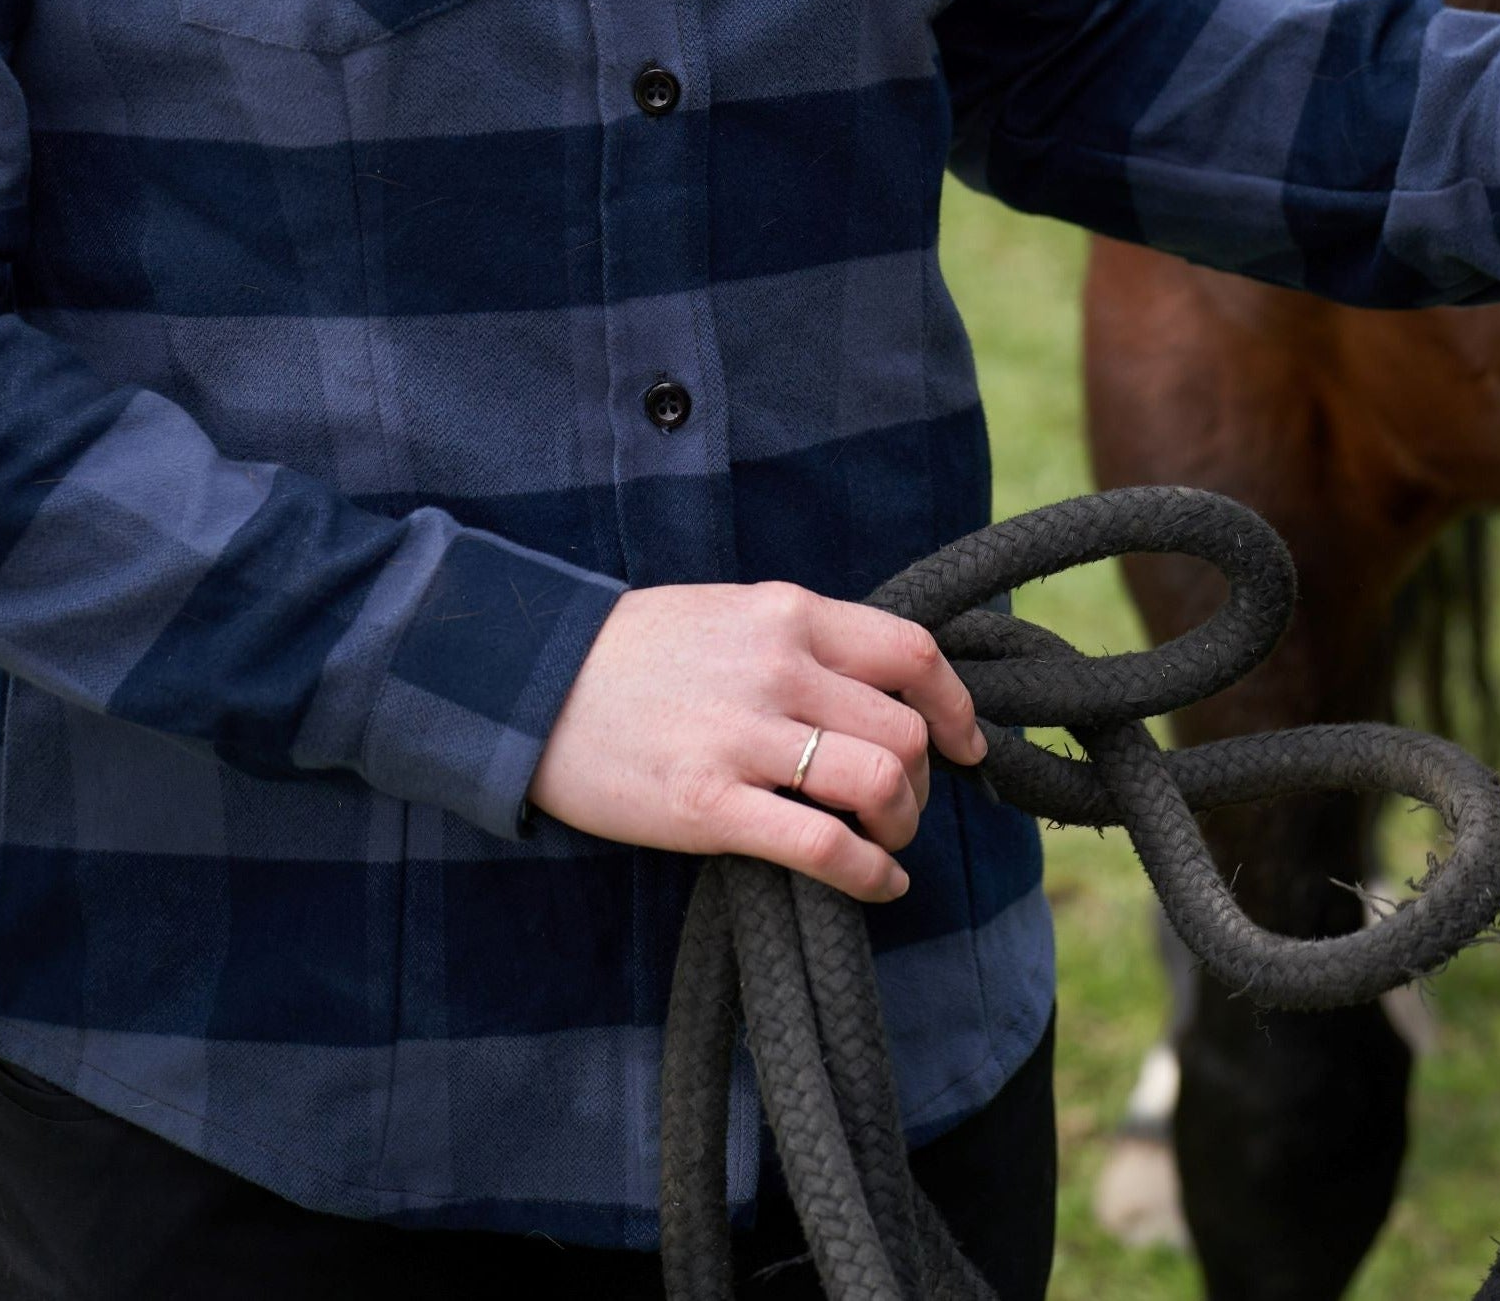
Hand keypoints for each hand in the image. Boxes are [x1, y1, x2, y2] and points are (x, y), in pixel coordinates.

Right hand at [528, 582, 985, 903]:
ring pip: (879, 783)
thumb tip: (876, 688)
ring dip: (902, 826)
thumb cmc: (636, 651)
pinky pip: (821, 847)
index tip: (965, 743)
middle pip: (905, 730)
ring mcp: (743, 738)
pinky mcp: (707, 806)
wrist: (534, 683)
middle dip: (925, 780)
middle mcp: (779, 667)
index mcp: (788, 613)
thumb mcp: (731, 614)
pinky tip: (876, 885)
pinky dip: (868, 875)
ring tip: (886, 844)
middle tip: (904, 805)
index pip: (910, 653)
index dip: (954, 706)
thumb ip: (803, 641)